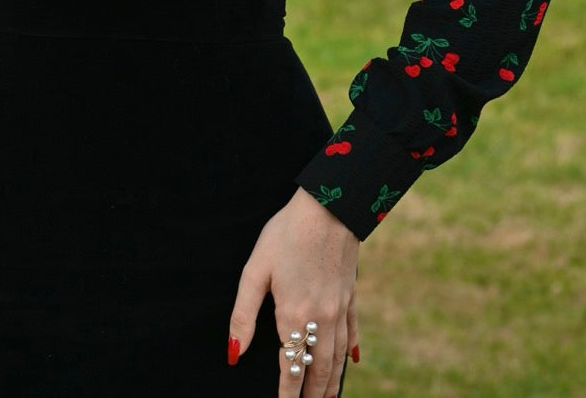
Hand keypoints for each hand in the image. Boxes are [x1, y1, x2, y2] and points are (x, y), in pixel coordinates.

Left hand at [228, 188, 358, 397]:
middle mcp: (321, 320)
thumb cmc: (287, 234)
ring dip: (332, 383)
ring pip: (337, 357)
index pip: (291, 368)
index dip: (287, 393)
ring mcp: (339, 309)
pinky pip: (352, 332)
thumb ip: (243, 314)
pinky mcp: (350, 295)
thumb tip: (233, 353)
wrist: (329, 207)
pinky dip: (350, 351)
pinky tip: (352, 361)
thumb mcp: (256, 270)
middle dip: (313, 396)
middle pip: (318, 370)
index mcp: (294, 316)